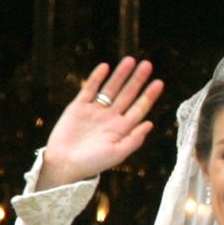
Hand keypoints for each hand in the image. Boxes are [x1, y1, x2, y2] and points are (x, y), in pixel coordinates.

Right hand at [37, 57, 164, 189]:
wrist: (64, 164)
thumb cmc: (92, 163)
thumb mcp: (118, 154)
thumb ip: (134, 139)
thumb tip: (150, 124)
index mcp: (122, 129)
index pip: (139, 108)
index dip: (149, 95)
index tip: (159, 82)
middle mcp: (111, 118)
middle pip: (127, 94)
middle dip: (137, 80)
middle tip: (147, 65)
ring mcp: (95, 111)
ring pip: (110, 89)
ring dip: (120, 75)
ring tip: (130, 60)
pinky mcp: (78, 107)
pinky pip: (89, 89)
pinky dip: (97, 78)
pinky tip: (106, 66)